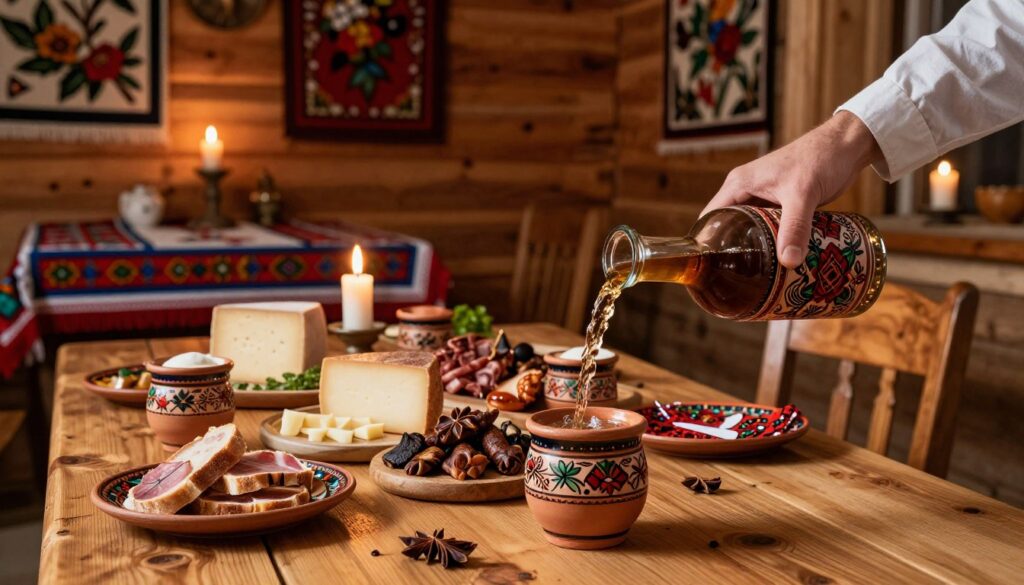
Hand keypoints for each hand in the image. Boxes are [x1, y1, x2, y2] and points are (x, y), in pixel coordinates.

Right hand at [701, 111, 881, 267]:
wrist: (847, 145)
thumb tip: (789, 262)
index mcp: (739, 184)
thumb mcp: (803, 195)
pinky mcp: (781, 204)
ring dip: (753, 247)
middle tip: (734, 278)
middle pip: (728, 226)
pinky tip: (776, 260)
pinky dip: (771, 242)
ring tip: (752, 275)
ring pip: (750, 228)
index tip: (710, 268)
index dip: (706, 241)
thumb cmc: (819, 158)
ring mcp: (763, 197)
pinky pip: (769, 227)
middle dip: (730, 250)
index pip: (710, 217)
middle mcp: (746, 191)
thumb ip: (795, 228)